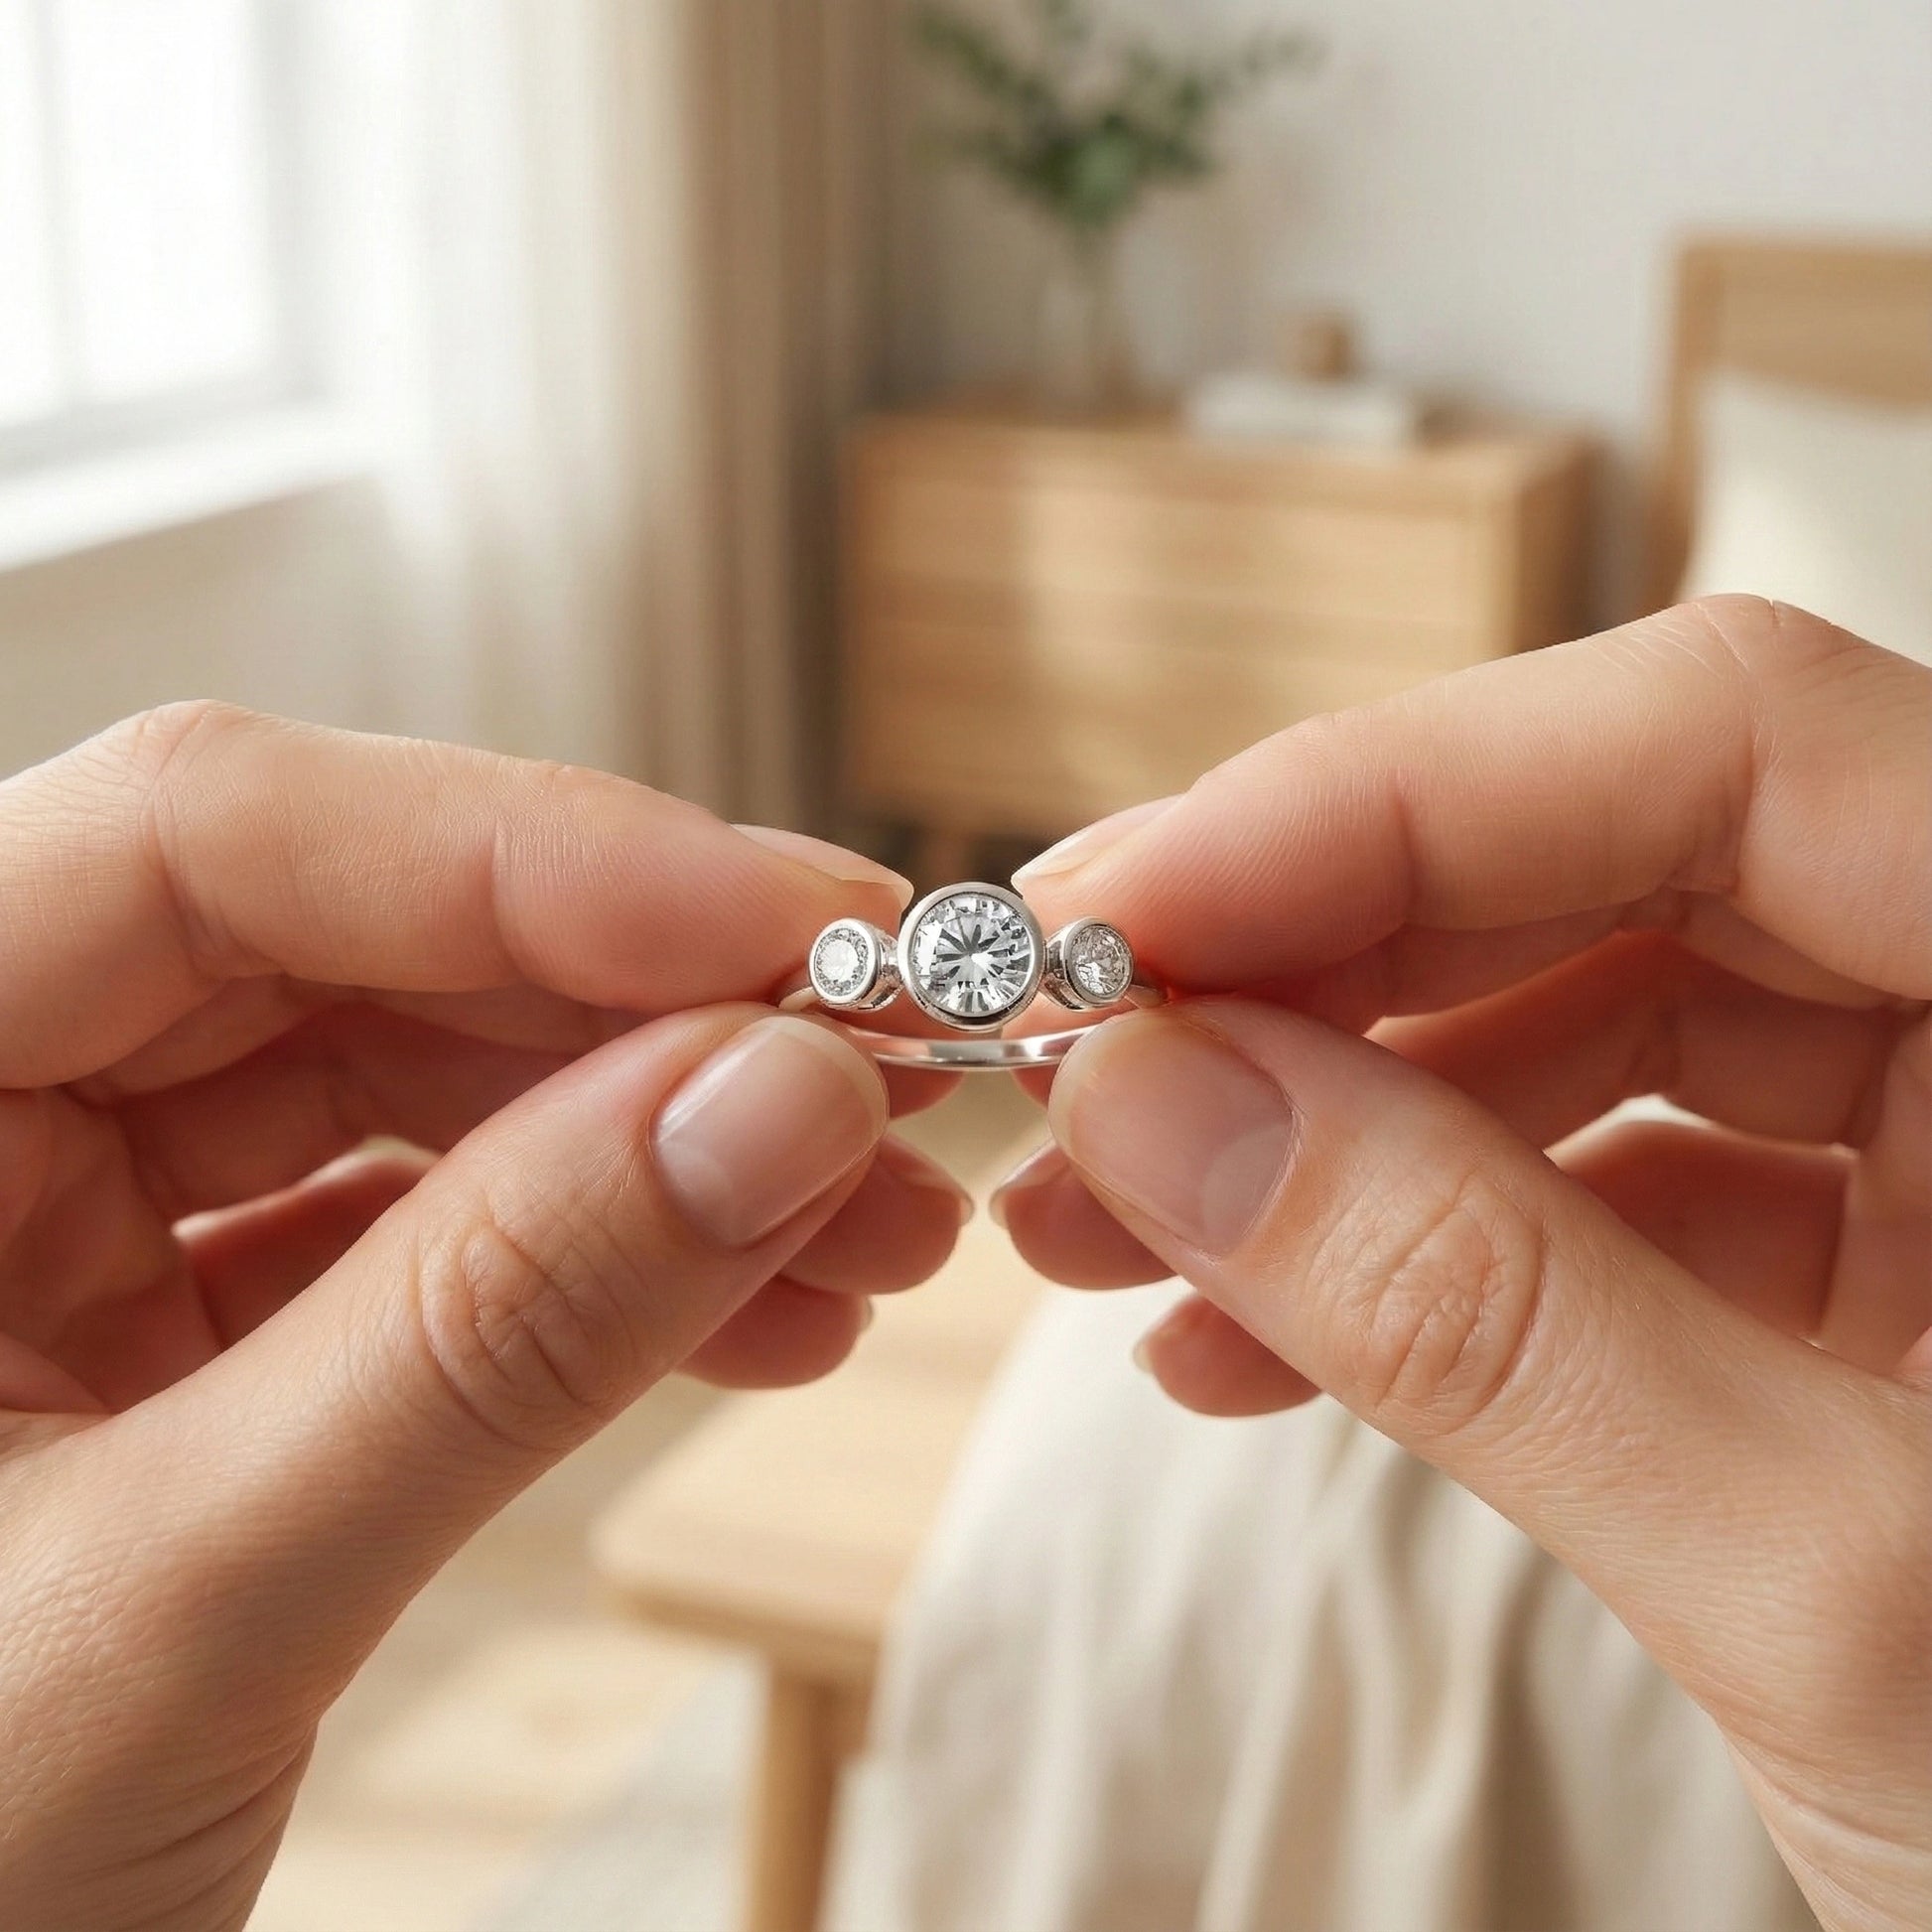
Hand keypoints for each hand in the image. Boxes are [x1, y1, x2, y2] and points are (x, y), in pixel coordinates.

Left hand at [0, 703, 966, 1930]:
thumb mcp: (169, 1617)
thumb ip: (480, 1338)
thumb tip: (779, 1103)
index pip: (202, 839)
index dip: (527, 852)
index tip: (797, 928)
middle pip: (345, 944)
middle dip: (646, 1005)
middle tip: (886, 1062)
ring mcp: (59, 1221)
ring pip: (407, 1081)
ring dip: (662, 1138)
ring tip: (871, 1216)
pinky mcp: (164, 1332)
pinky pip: (412, 1230)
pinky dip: (599, 1260)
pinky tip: (763, 1307)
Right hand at [998, 600, 1931, 1930]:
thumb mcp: (1843, 1598)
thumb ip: (1490, 1317)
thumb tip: (1161, 1104)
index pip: (1734, 747)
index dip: (1394, 794)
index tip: (1134, 910)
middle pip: (1619, 862)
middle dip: (1310, 961)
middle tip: (1075, 1055)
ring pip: (1583, 1019)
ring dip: (1321, 1116)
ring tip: (1104, 1225)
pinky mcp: (1877, 1268)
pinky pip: (1603, 1183)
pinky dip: (1411, 1246)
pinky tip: (1249, 1338)